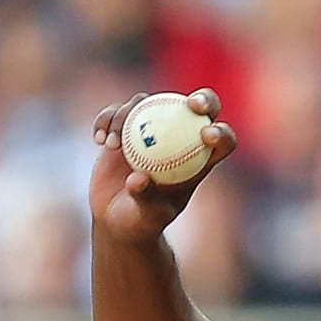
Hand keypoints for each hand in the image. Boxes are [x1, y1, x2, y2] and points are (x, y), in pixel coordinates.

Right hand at [89, 89, 235, 244]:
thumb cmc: (141, 221)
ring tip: (112, 145)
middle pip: (199, 108)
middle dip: (204, 99)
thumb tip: (138, 178)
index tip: (207, 136)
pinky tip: (98, 139)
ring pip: (149, 104)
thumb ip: (146, 199)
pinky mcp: (125, 126)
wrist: (117, 217)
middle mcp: (179, 138)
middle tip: (191, 104)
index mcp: (198, 161)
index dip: (222, 134)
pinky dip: (106, 120)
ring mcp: (151, 129)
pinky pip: (116, 112)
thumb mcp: (146, 216)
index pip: (222, 142)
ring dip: (127, 115)